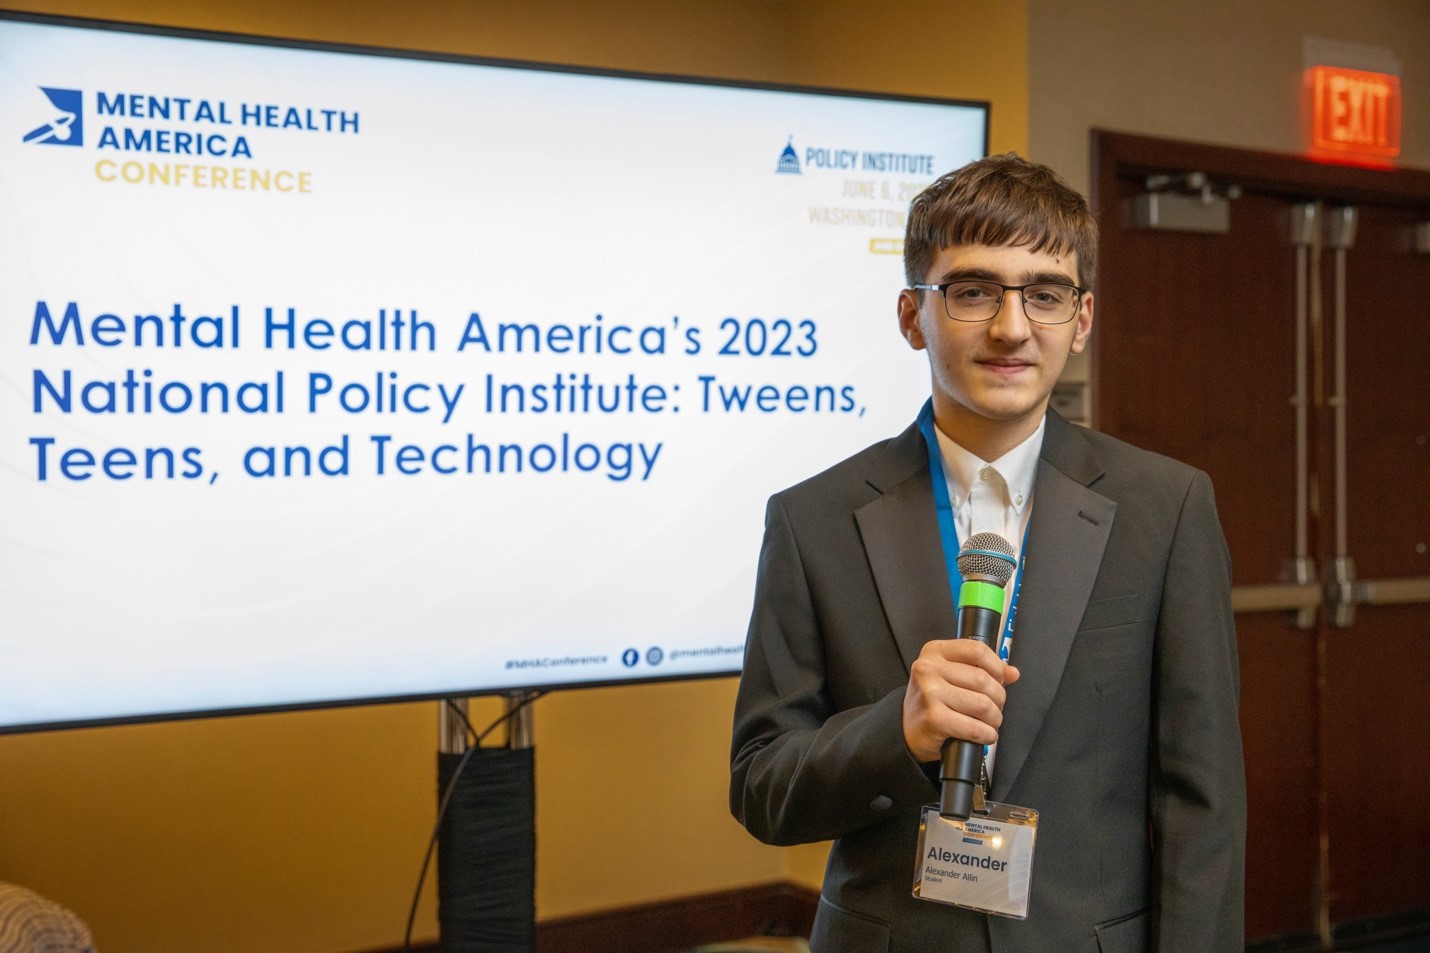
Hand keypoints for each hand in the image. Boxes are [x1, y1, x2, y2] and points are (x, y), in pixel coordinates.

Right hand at [902, 639, 1020, 763]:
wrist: (907, 729)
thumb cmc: (932, 701)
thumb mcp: (951, 676)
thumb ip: (981, 670)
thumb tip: (1012, 672)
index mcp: (934, 652)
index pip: (977, 650)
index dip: (997, 666)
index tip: (1001, 679)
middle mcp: (928, 668)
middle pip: (983, 679)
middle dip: (998, 698)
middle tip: (994, 707)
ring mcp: (929, 693)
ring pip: (982, 704)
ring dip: (994, 718)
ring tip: (989, 722)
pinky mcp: (934, 718)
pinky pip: (974, 727)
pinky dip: (986, 734)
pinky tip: (984, 735)